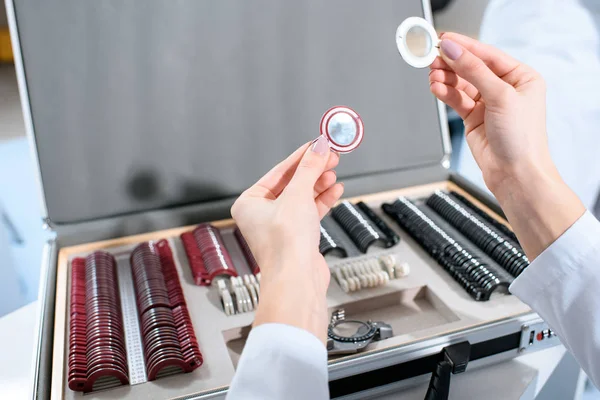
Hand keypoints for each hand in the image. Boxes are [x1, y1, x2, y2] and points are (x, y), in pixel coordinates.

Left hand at [231, 136, 343, 342]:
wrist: (296, 280)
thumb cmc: (284, 245)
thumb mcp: (297, 196)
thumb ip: (309, 168)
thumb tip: (319, 147)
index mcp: (249, 203)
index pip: (278, 171)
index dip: (300, 156)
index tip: (317, 144)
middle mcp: (261, 215)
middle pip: (291, 183)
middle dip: (313, 170)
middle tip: (330, 155)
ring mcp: (280, 226)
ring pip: (302, 197)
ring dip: (319, 184)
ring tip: (334, 172)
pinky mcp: (296, 236)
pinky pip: (310, 211)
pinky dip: (322, 200)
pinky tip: (335, 190)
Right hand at [429, 33, 584, 258]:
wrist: (515, 173)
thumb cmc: (522, 139)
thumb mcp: (500, 96)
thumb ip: (474, 70)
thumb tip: (454, 50)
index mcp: (521, 77)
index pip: (487, 55)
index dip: (465, 46)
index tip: (444, 40)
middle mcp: (504, 89)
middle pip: (472, 68)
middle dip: (452, 63)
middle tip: (433, 57)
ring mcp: (488, 104)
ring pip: (461, 84)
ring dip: (446, 78)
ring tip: (433, 74)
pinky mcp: (474, 118)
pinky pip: (456, 99)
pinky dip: (445, 92)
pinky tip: (437, 87)